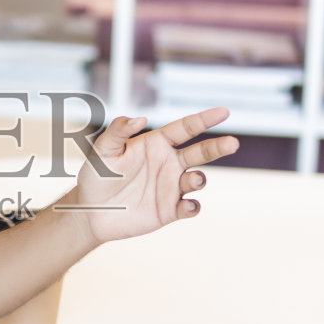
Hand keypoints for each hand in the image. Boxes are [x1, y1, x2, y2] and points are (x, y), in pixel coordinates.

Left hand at [71, 107, 238, 242]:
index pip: (185, 128)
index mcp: (157, 144)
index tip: (224, 112)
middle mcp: (169, 163)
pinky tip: (185, 205)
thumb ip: (118, 131)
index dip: (204, 119)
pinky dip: (192, 206)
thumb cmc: (96, 176)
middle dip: (218, 147)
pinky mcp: (170, 210)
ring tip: (190, 178)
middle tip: (233, 143)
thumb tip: (141, 118)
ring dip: (198, 179)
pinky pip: (190, 207)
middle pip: (201, 152)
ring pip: (197, 180)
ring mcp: (172, 187)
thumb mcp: (102, 150)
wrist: (90, 212)